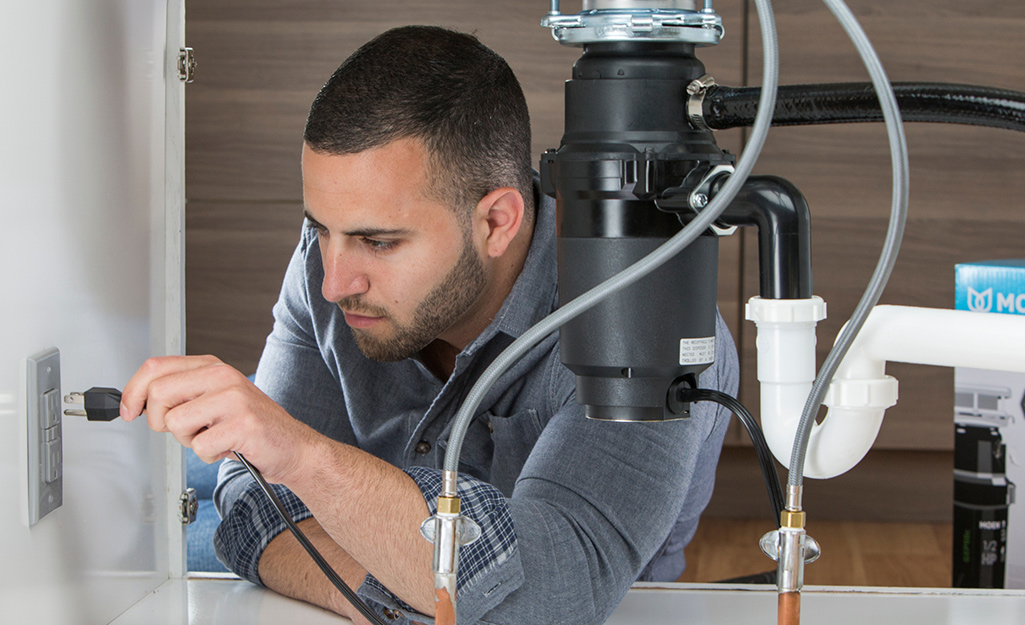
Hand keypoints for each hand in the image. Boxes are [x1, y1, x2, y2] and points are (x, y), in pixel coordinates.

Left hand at [120, 355, 320, 484]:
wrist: (291, 446)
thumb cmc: (248, 426)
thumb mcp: (213, 400)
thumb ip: (180, 394)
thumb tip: (136, 403)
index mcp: (212, 367)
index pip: (155, 367)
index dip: (132, 391)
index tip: (128, 410)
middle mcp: (223, 376)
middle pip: (158, 394)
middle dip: (160, 421)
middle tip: (185, 429)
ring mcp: (234, 398)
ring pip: (175, 423)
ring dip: (189, 440)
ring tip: (213, 436)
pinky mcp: (243, 424)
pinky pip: (200, 447)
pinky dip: (209, 455)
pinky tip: (228, 446)